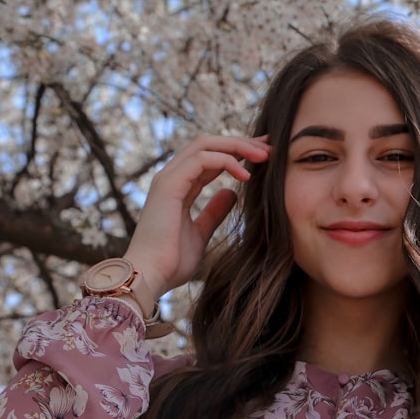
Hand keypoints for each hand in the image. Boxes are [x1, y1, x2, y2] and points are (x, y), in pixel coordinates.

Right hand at [122, 135, 270, 299]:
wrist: (150, 276)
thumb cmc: (171, 261)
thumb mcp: (201, 233)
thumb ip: (214, 212)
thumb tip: (231, 194)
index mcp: (179, 186)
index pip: (211, 158)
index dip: (237, 152)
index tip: (264, 156)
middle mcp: (172, 177)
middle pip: (209, 144)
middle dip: (241, 142)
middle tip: (270, 148)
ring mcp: (168, 178)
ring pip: (205, 144)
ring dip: (238, 146)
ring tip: (264, 157)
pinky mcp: (169, 185)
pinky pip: (202, 159)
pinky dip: (227, 161)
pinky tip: (246, 175)